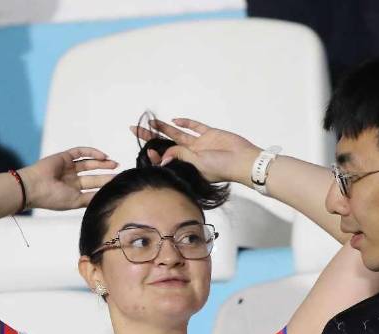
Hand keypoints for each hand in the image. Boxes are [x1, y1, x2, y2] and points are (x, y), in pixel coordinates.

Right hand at [19, 147, 116, 210]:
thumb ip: (91, 198)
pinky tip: (103, 156)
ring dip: (102, 163)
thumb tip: (107, 197)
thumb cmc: (53, 198)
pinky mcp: (65, 157)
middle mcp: (71, 180)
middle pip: (93, 176)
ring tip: (115, 164)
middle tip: (120, 173)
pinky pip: (80, 153)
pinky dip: (92, 153)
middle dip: (106, 175)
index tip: (118, 185)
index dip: (105, 186)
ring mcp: (68, 168)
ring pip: (89, 164)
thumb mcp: (76, 202)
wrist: (35, 187)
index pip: (92, 189)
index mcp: (73, 193)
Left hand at [131, 118, 259, 184]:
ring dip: (164, 128)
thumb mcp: (197, 164)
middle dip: (151, 137)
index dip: (155, 154)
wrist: (244, 160)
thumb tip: (162, 157)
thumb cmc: (223, 168)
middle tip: (134, 129)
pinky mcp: (210, 134)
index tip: (147, 150)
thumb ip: (180, 157)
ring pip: (178, 134)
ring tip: (150, 122)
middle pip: (167, 144)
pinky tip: (175, 120)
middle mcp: (192, 156)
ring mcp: (201, 145)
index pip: (166, 159)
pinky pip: (196, 127)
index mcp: (188, 166)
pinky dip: (186, 123)